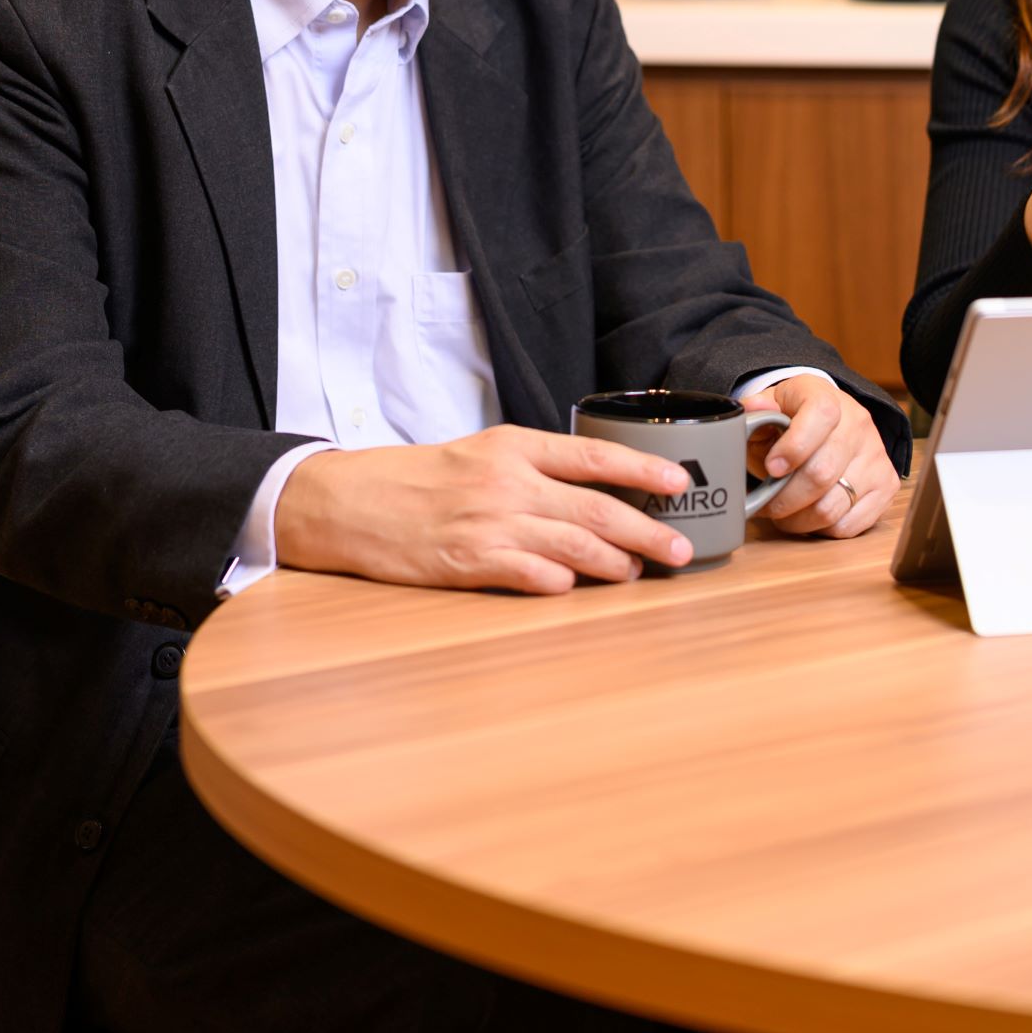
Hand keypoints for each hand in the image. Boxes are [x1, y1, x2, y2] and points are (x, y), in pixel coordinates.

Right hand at [275, 426, 697, 593]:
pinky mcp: (469, 564)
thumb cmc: (418, 479)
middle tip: (680, 550)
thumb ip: (533, 467)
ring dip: (613, 564)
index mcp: (512, 446)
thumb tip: (597, 489)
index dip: (642, 470)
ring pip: (573, 545)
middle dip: (647, 532)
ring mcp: (488, 524)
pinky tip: (576, 586)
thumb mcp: (479, 453)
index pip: (592, 456)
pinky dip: (561, 582)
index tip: (678, 481)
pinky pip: (532, 575)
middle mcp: (506, 482)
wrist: (350, 502)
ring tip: (636, 574)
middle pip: (596, 508)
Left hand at [745, 375, 898, 538]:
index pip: (820, 416)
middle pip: (822, 473)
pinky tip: (809, 516)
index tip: (772, 468)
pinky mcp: (886, 485)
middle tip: (766, 504)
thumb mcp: (769, 406)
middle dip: (784, 498)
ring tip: (783, 514)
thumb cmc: (793, 419)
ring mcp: (876, 455)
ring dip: (798, 520)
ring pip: (832, 507)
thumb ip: (754, 409)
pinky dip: (821, 529)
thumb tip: (752, 408)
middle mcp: (858, 423)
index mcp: (826, 396)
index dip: (794, 447)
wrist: (831, 424)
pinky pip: (849, 525)